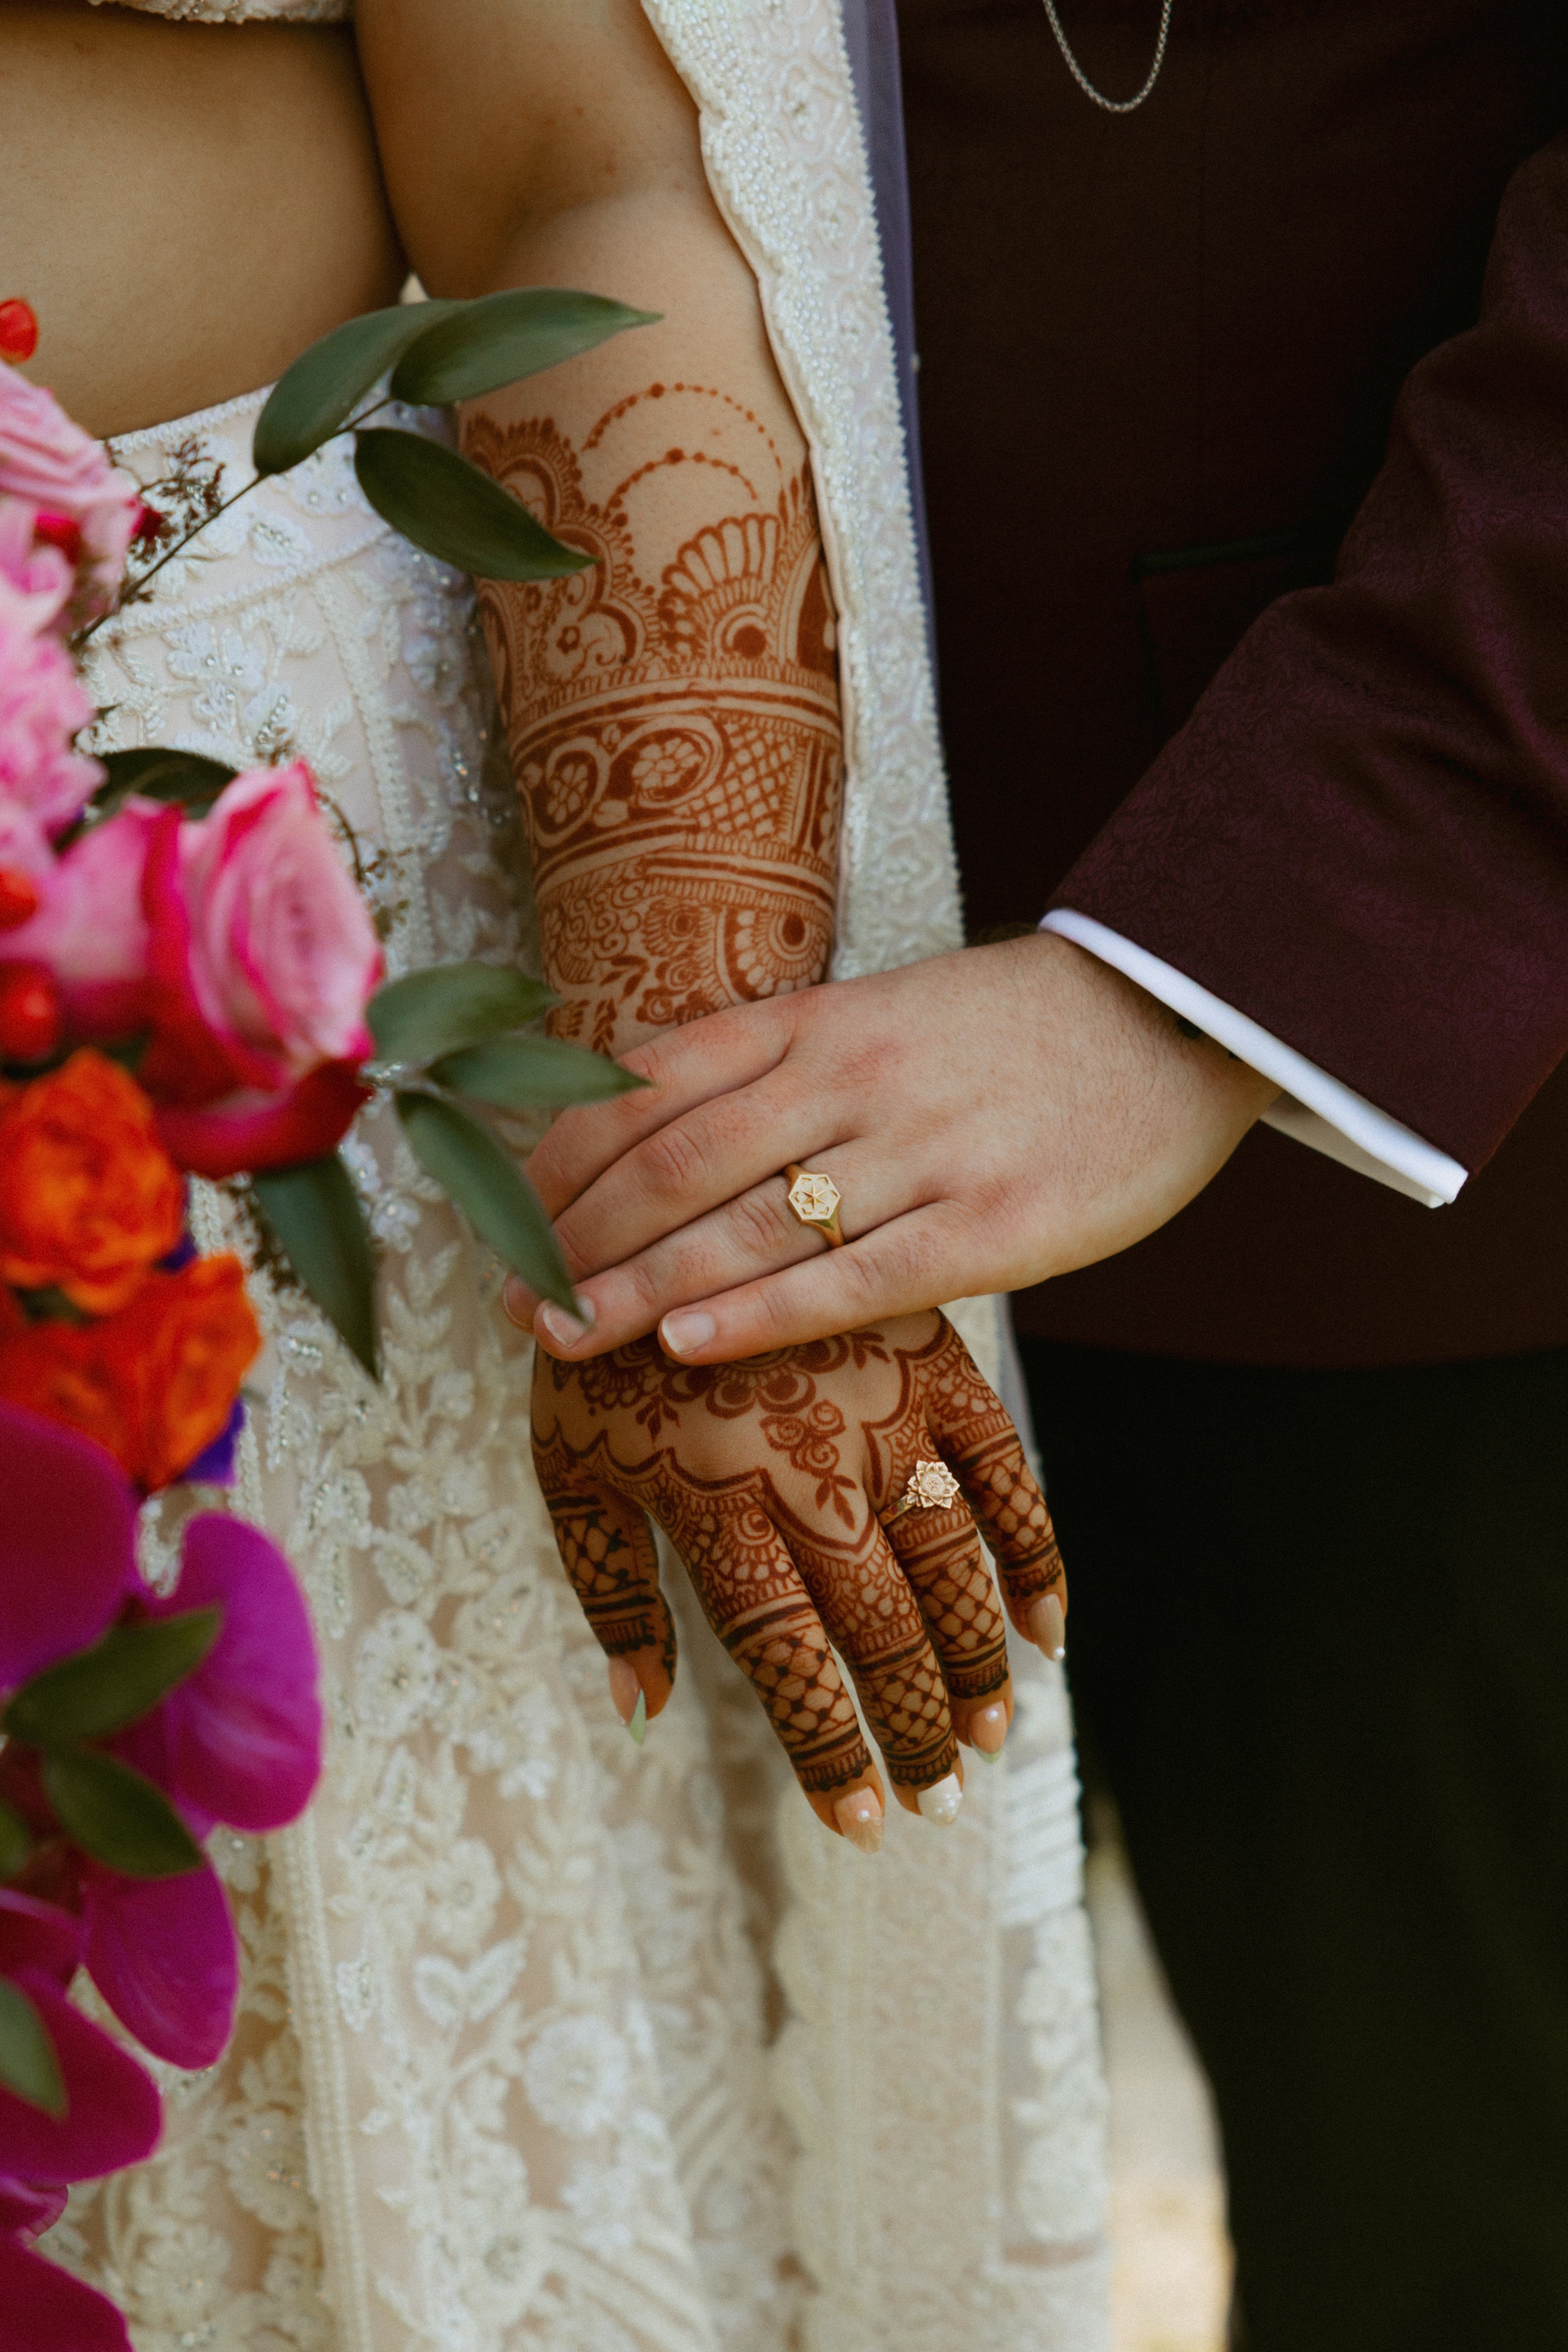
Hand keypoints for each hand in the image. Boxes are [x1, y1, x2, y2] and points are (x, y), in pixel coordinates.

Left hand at [508, 932, 1279, 1361]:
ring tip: (561, 1335)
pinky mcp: (991, 1227)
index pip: (653, 1082)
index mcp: (821, 1017)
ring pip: (746, 1223)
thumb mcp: (885, 1013)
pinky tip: (685, 1348)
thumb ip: (782, 1063)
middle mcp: (853, 1078)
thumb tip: (660, 1124)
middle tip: (513, 1296)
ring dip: (637, 1284)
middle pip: (676, 1158)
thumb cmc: (1017, 1027)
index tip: (504, 1210)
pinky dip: (759, 1315)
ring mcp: (922, 1152)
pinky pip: (852, 1281)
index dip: (565, 1151)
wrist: (1179, 1009)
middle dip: (578, 1233)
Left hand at [532, 1310, 1067, 1847]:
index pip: (790, 1664)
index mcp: (717, 1508)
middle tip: (938, 1798)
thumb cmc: (596, 1350)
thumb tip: (643, 1708)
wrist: (649, 1198)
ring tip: (987, 1734)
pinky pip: (1006, 1470)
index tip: (864, 1827)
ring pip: (953, 1565)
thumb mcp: (567, 1466)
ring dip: (977, 1662)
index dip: (832, 1754)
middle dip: (915, 1728)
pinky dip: (1037, 1554)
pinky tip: (1049, 1631)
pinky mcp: (931, 1360)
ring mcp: (883, 1412)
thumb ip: (610, 1589)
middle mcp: (811, 1470)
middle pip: (884, 1629)